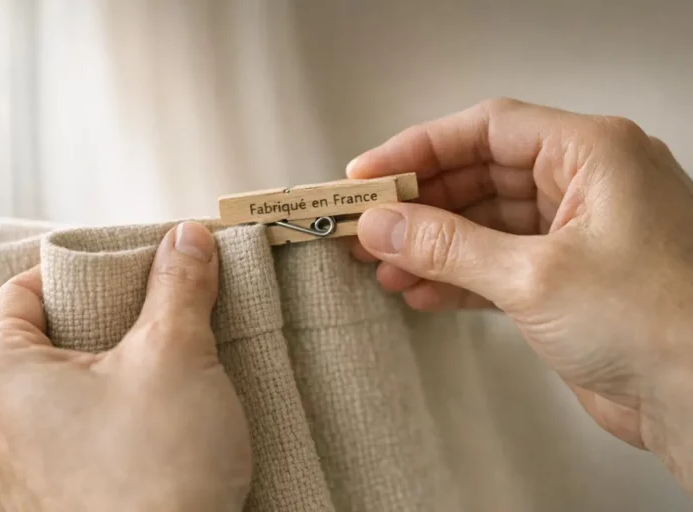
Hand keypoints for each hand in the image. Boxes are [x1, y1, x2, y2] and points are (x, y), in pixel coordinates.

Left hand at [0, 222, 250, 510]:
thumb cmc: (158, 467)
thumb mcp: (177, 354)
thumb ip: (179, 286)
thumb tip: (188, 237)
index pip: (23, 291)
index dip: (80, 273)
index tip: (130, 274)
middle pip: (37, 343)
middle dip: (97, 326)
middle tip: (153, 322)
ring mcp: (3, 477)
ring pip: (48, 397)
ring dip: (98, 379)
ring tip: (154, 377)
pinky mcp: (35, 509)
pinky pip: (57, 444)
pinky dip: (94, 425)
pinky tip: (141, 430)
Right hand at [347, 98, 692, 492]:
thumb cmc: (656, 321)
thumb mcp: (533, 275)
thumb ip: (449, 246)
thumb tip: (382, 225)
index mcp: (592, 154)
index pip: (487, 130)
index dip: (419, 149)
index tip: (369, 174)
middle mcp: (584, 184)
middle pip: (480, 176)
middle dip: (420, 204)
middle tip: (367, 224)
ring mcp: (574, 233)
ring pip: (483, 224)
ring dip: (431, 245)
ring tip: (382, 264)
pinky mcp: (564, 279)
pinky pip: (496, 264)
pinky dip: (456, 277)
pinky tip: (420, 291)